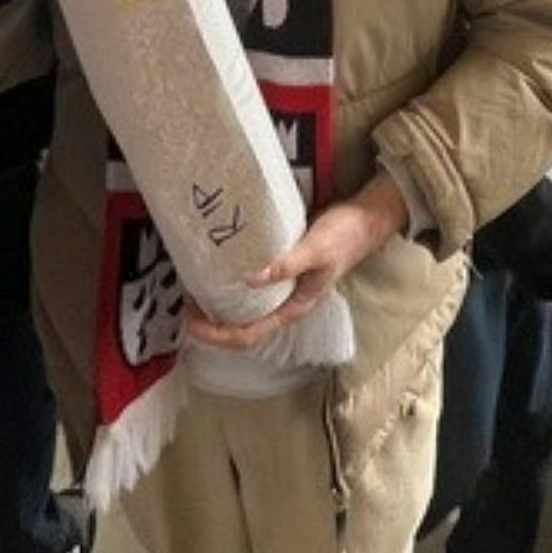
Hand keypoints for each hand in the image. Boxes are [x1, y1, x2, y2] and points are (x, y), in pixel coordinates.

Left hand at [184, 175, 407, 351]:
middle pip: (242, 326)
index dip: (217, 335)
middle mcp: (285, 302)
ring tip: (192, 288)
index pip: (249, 335)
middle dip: (211, 323)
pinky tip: (216, 266)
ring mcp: (283, 286)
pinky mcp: (281, 268)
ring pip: (245, 306)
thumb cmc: (345, 236)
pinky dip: (230, 281)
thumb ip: (285, 265)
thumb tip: (247, 280)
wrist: (367, 217)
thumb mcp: (316, 250)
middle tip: (184, 304)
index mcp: (293, 307)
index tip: (191, 322)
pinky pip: (250, 283)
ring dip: (218, 303)